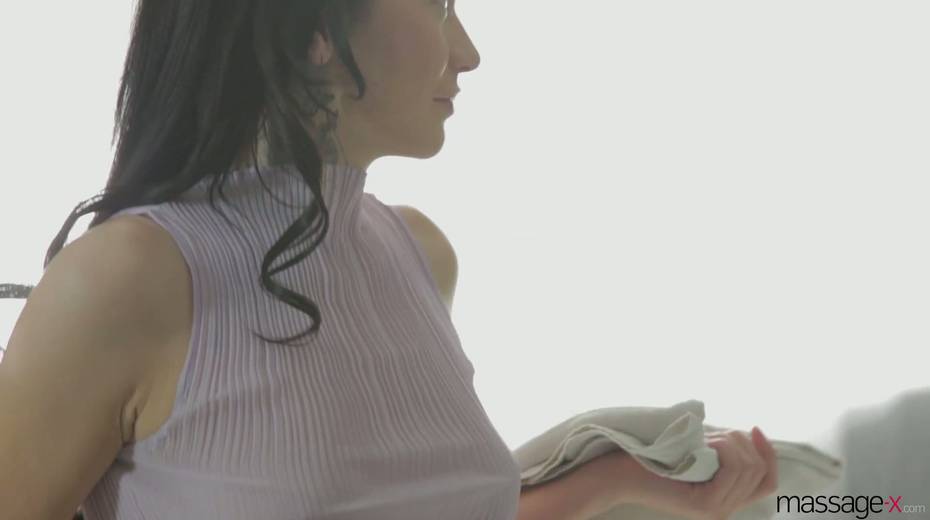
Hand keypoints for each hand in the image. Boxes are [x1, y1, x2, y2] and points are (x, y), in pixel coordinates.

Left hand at [600, 426, 778, 519]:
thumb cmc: (654, 456)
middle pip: (759, 470)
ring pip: (748, 466)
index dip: (768, 453)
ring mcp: (716, 510)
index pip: (768, 482)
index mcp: (726, 500)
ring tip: (703, 440)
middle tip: (711, 435)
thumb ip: (724, 453)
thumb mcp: (698, 453)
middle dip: (741, 442)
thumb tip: (753, 435)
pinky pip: (733, 468)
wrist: (620, 473)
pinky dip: (723, 447)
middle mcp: (725, 510)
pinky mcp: (705, 504)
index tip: (754, 428)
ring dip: (729, 442)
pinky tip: (704, 444)